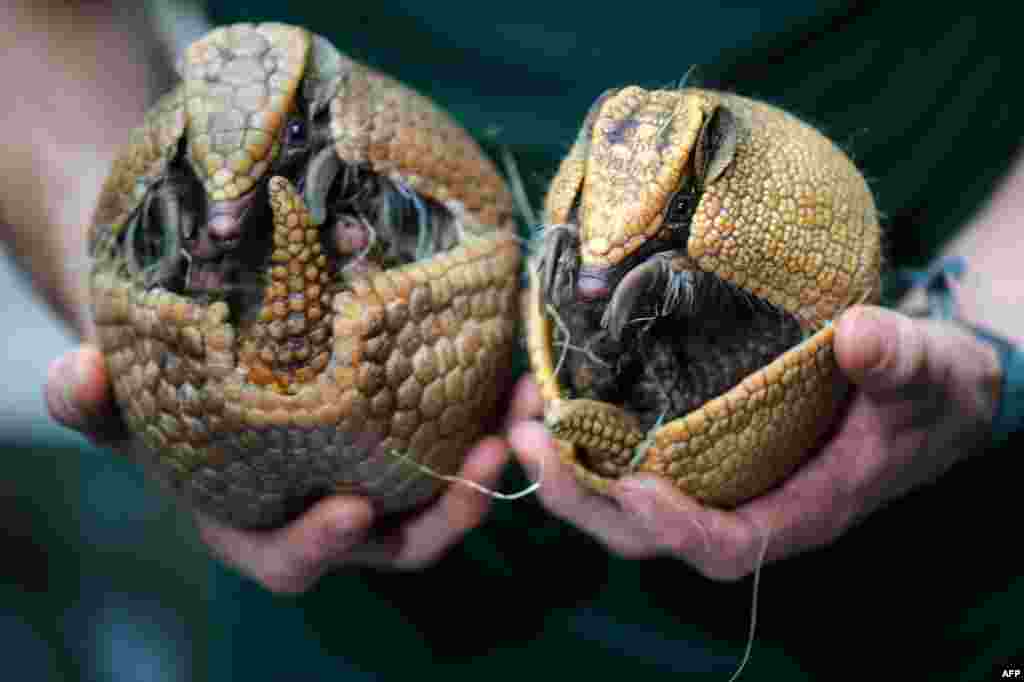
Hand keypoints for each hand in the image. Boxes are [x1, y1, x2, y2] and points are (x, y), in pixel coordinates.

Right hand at [45, 345, 515, 592]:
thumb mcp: (121, 399)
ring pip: (446, 493)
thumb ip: (94, 402)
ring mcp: (380, 478)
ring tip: (523, 408)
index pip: (293, 560)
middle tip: (487, 462)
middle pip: (400, 542)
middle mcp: (331, 513)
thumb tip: (75, 372)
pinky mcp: (412, 437)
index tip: (352, 510)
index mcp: (261, 525)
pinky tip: (514, 366)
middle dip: (446, 513)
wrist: (218, 351)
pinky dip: (491, 414)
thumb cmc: (167, 390)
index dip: (321, 546)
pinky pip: (460, 441)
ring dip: (492, 462)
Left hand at [508, 304, 1001, 579]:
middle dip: (581, 496)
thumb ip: (903, 360)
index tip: (632, 486)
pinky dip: (582, 432)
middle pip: (645, 532)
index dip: (675, 528)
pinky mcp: (692, 446)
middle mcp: (741, 505)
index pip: (725, 547)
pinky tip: (546, 386)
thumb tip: (860, 337)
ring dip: (564, 463)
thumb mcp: (931, 371)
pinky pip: (625, 456)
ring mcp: (711, 479)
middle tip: (530, 438)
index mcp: (797, 511)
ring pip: (620, 498)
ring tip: (518, 408)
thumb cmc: (928, 393)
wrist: (920, 389)